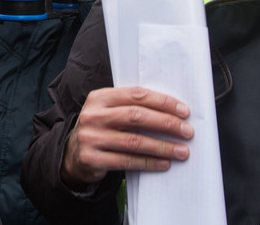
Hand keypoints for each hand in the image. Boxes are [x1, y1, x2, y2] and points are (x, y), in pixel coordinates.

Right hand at [61, 86, 192, 188]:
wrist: (73, 154)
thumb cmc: (101, 129)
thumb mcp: (109, 111)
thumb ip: (131, 107)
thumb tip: (172, 112)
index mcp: (100, 97)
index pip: (136, 95)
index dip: (162, 102)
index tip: (183, 111)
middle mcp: (93, 115)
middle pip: (136, 116)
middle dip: (166, 123)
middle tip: (187, 131)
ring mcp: (91, 137)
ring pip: (134, 141)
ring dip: (162, 147)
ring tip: (182, 151)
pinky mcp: (92, 158)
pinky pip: (127, 161)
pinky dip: (149, 162)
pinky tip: (164, 163)